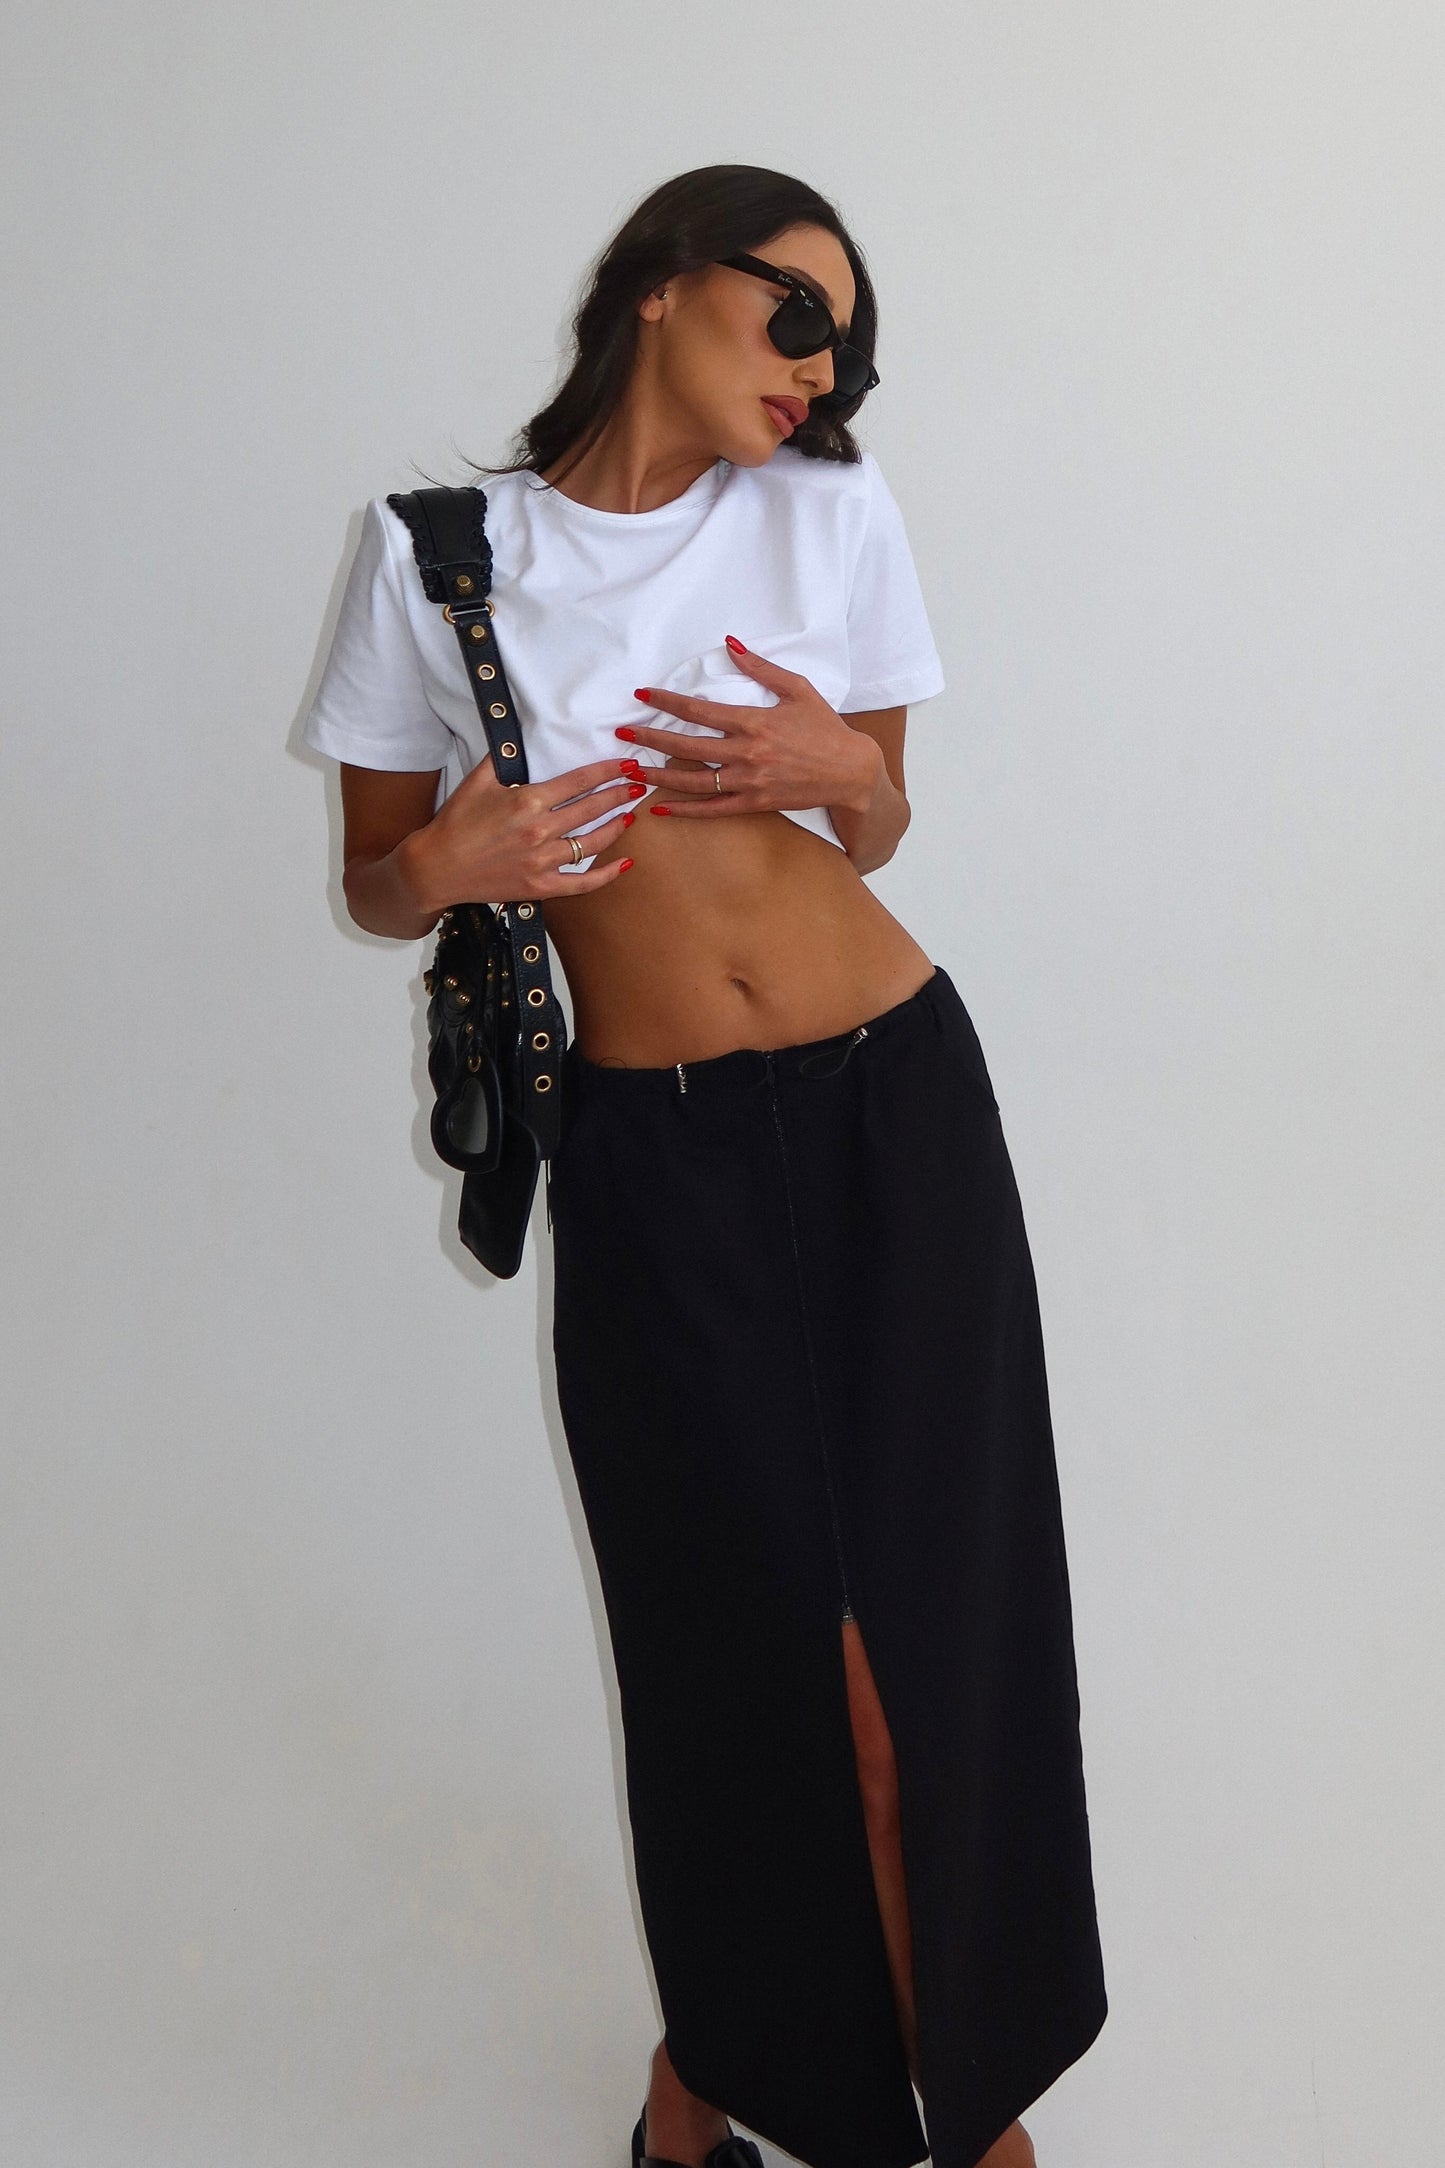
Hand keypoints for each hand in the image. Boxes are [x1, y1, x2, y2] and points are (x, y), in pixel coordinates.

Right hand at [403, 752, 644, 910]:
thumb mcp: (478, 780)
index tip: (626, 764)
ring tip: (630, 815)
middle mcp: (540, 831)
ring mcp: (542, 862)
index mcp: (528, 801)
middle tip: (640, 784)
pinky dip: (606, 875)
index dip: (608, 771)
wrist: (437, 867)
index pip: (579, 781)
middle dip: (620, 794)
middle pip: (592, 809)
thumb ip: (503, 756)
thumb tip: (519, 732)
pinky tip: (625, 864)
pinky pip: (582, 883)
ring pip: (593, 843)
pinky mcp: (540, 887)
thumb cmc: (455, 822)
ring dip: (616, 827)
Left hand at [620, 638, 880, 818]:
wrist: (851, 772)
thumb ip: (761, 668)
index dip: (666, 701)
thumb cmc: (826, 728)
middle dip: (650, 739)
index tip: (642, 695)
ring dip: (658, 775)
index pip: (699, 711)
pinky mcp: (754, 803)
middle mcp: (747, 753)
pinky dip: (684, 810)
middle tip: (621, 735)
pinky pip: (712, 809)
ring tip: (629, 769)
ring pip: (693, 780)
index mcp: (754, 722)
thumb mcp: (798, 689)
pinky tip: (659, 807)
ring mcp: (749, 782)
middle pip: (686, 746)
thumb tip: (731, 643)